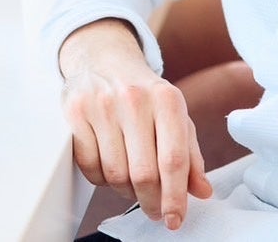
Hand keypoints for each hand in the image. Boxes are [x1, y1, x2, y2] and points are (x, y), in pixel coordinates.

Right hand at [59, 19, 212, 230]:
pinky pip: (89, 166)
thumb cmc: (144, 93)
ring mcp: (102, 105)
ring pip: (115, 174)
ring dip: (125, 190)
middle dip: (150, 201)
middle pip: (143, 173)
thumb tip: (202, 191)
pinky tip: (109, 166)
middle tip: (154, 209)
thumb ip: (190, 155)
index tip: (175, 218)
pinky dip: (101, 178)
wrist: (104, 59)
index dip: (175, 197)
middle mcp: (134, 99)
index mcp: (167, 100)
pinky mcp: (76, 112)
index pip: (173, 160)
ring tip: (131, 181)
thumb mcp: (174, 115)